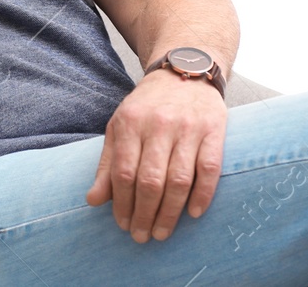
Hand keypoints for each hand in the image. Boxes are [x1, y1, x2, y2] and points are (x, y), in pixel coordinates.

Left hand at [85, 68, 227, 243]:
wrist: (184, 70)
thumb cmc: (147, 105)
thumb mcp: (120, 126)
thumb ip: (107, 163)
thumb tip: (93, 201)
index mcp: (130, 122)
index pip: (123, 171)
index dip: (122, 203)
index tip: (123, 225)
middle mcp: (158, 124)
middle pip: (150, 180)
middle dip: (144, 214)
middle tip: (142, 237)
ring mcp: (188, 127)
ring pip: (178, 179)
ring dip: (170, 212)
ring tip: (162, 232)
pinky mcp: (214, 130)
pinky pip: (209, 168)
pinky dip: (202, 194)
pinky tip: (193, 213)